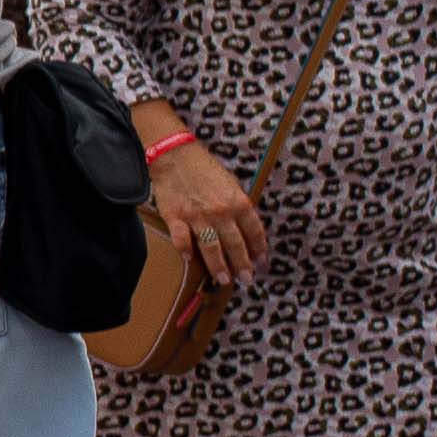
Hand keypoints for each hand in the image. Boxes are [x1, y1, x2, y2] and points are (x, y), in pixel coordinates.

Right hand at [148, 140, 268, 287]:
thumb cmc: (205, 170)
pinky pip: (182, 239)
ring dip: (218, 266)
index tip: (260, 262)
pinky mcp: (175, 217)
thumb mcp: (231, 185)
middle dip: (242, 265)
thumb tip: (246, 231)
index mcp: (238, 202)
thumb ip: (239, 207)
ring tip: (223, 279)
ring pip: (212, 247)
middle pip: (235, 245)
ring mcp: (197, 216)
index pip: (254, 232)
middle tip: (246, 279)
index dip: (259, 249)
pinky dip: (185, 250)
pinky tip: (188, 259)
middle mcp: (221, 212)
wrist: (176, 156)